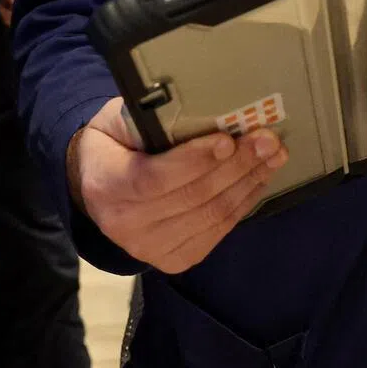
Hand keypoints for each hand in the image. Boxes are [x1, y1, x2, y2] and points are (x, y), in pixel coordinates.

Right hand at [67, 97, 288, 273]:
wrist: (94, 185)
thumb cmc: (111, 142)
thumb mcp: (116, 119)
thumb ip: (147, 117)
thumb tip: (201, 106)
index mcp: (106, 185)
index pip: (154, 179)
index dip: (194, 161)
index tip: (227, 139)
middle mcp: (125, 225)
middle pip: (192, 198)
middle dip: (235, 167)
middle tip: (267, 140)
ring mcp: (150, 249)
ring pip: (210, 217)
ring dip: (247, 184)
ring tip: (272, 156)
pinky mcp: (173, 260)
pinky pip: (216, 233)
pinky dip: (242, 205)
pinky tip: (257, 181)